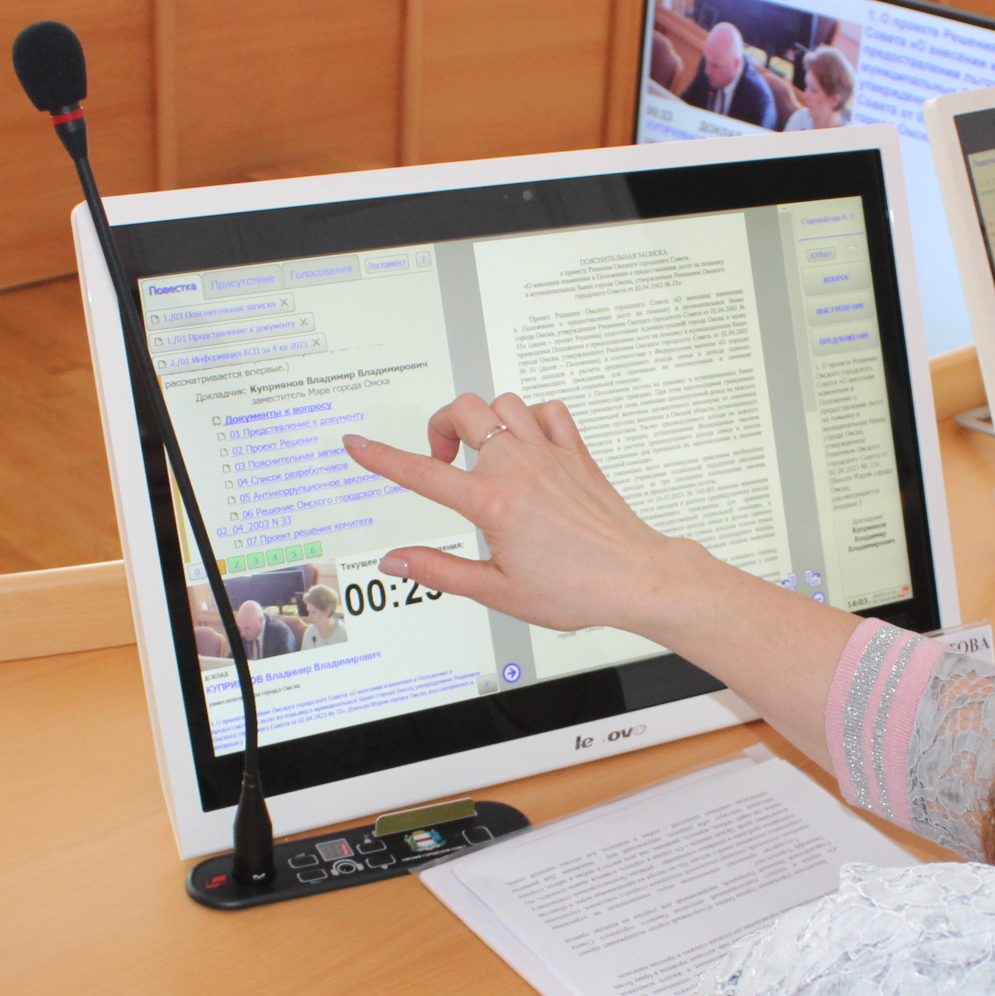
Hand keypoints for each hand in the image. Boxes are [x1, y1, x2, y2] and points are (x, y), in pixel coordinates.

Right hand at [343, 393, 710, 639]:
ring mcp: (550, 455)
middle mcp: (519, 468)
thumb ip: (440, 570)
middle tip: (443, 462)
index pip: (422, 474)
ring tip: (482, 453)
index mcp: (493, 502)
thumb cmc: (575, 588)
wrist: (635, 577)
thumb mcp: (497, 591)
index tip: (358, 444)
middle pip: (463, 411)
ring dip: (484, 420)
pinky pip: (549, 411)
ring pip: (504, 404)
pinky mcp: (577, 454)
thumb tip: (397, 561)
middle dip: (440, 428)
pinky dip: (531, 417)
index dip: (382, 458)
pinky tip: (527, 443)